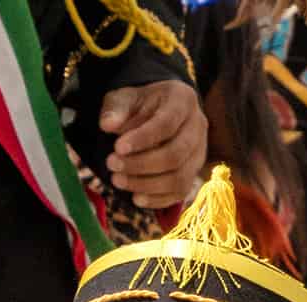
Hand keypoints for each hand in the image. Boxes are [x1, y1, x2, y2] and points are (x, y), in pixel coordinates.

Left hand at [99, 80, 207, 208]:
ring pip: (179, 178)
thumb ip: (117, 108)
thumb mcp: (126, 97)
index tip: (117, 148)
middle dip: (141, 165)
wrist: (159, 111)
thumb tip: (107, 125)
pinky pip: (180, 193)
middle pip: (175, 155)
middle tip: (112, 165)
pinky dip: (157, 199)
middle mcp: (198, 126)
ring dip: (146, 185)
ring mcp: (199, 152)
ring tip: (118, 181)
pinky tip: (135, 198)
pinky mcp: (194, 173)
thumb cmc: (141, 103)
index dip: (142, 139)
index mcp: (183, 100)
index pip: (166, 124)